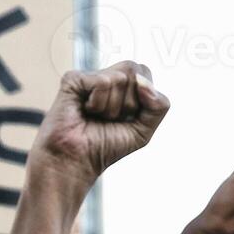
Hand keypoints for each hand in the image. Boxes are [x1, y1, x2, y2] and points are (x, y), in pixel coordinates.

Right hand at [30, 61, 167, 184]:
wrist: (76, 162)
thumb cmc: (105, 147)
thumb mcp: (144, 130)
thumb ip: (159, 105)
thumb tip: (144, 83)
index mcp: (123, 85)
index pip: (146, 74)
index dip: (142, 99)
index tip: (124, 118)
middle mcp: (107, 77)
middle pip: (136, 71)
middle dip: (129, 103)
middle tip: (109, 118)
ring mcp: (89, 76)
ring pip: (121, 78)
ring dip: (112, 107)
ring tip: (95, 117)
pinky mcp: (74, 79)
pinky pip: (103, 82)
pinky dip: (98, 103)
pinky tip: (84, 111)